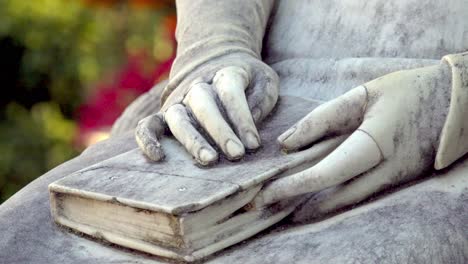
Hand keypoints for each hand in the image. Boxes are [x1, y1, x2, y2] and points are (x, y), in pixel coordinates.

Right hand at [135, 53, 278, 164]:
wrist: (216, 62)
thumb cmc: (246, 79)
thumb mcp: (264, 79)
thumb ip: (263, 98)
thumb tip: (251, 125)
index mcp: (224, 74)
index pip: (231, 94)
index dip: (243, 120)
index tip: (254, 144)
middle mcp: (197, 86)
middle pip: (203, 105)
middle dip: (220, 132)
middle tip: (236, 154)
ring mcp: (178, 101)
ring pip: (178, 118)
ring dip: (191, 140)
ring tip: (208, 161)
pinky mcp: (163, 115)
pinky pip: (148, 125)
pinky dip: (147, 139)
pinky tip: (157, 157)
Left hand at [252, 63, 450, 210]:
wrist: (458, 102)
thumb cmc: (408, 92)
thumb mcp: (364, 95)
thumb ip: (323, 119)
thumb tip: (286, 143)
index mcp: (376, 144)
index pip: (327, 173)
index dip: (294, 186)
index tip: (264, 194)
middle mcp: (386, 171)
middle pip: (333, 197)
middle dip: (294, 203)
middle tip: (260, 205)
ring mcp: (395, 180)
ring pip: (346, 202)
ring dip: (310, 205)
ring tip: (277, 204)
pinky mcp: (397, 182)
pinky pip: (358, 195)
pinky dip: (330, 198)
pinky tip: (309, 196)